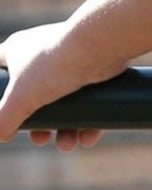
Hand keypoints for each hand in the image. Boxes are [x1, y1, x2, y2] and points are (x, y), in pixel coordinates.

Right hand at [0, 22, 114, 150]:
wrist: (103, 45)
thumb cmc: (55, 65)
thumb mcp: (21, 97)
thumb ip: (3, 119)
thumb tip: (1, 137)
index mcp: (18, 51)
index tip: (2, 109)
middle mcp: (43, 54)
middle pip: (34, 94)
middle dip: (38, 123)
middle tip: (41, 138)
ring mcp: (71, 62)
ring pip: (64, 101)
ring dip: (66, 128)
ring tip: (68, 144)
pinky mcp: (96, 69)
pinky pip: (90, 100)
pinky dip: (89, 120)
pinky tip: (89, 138)